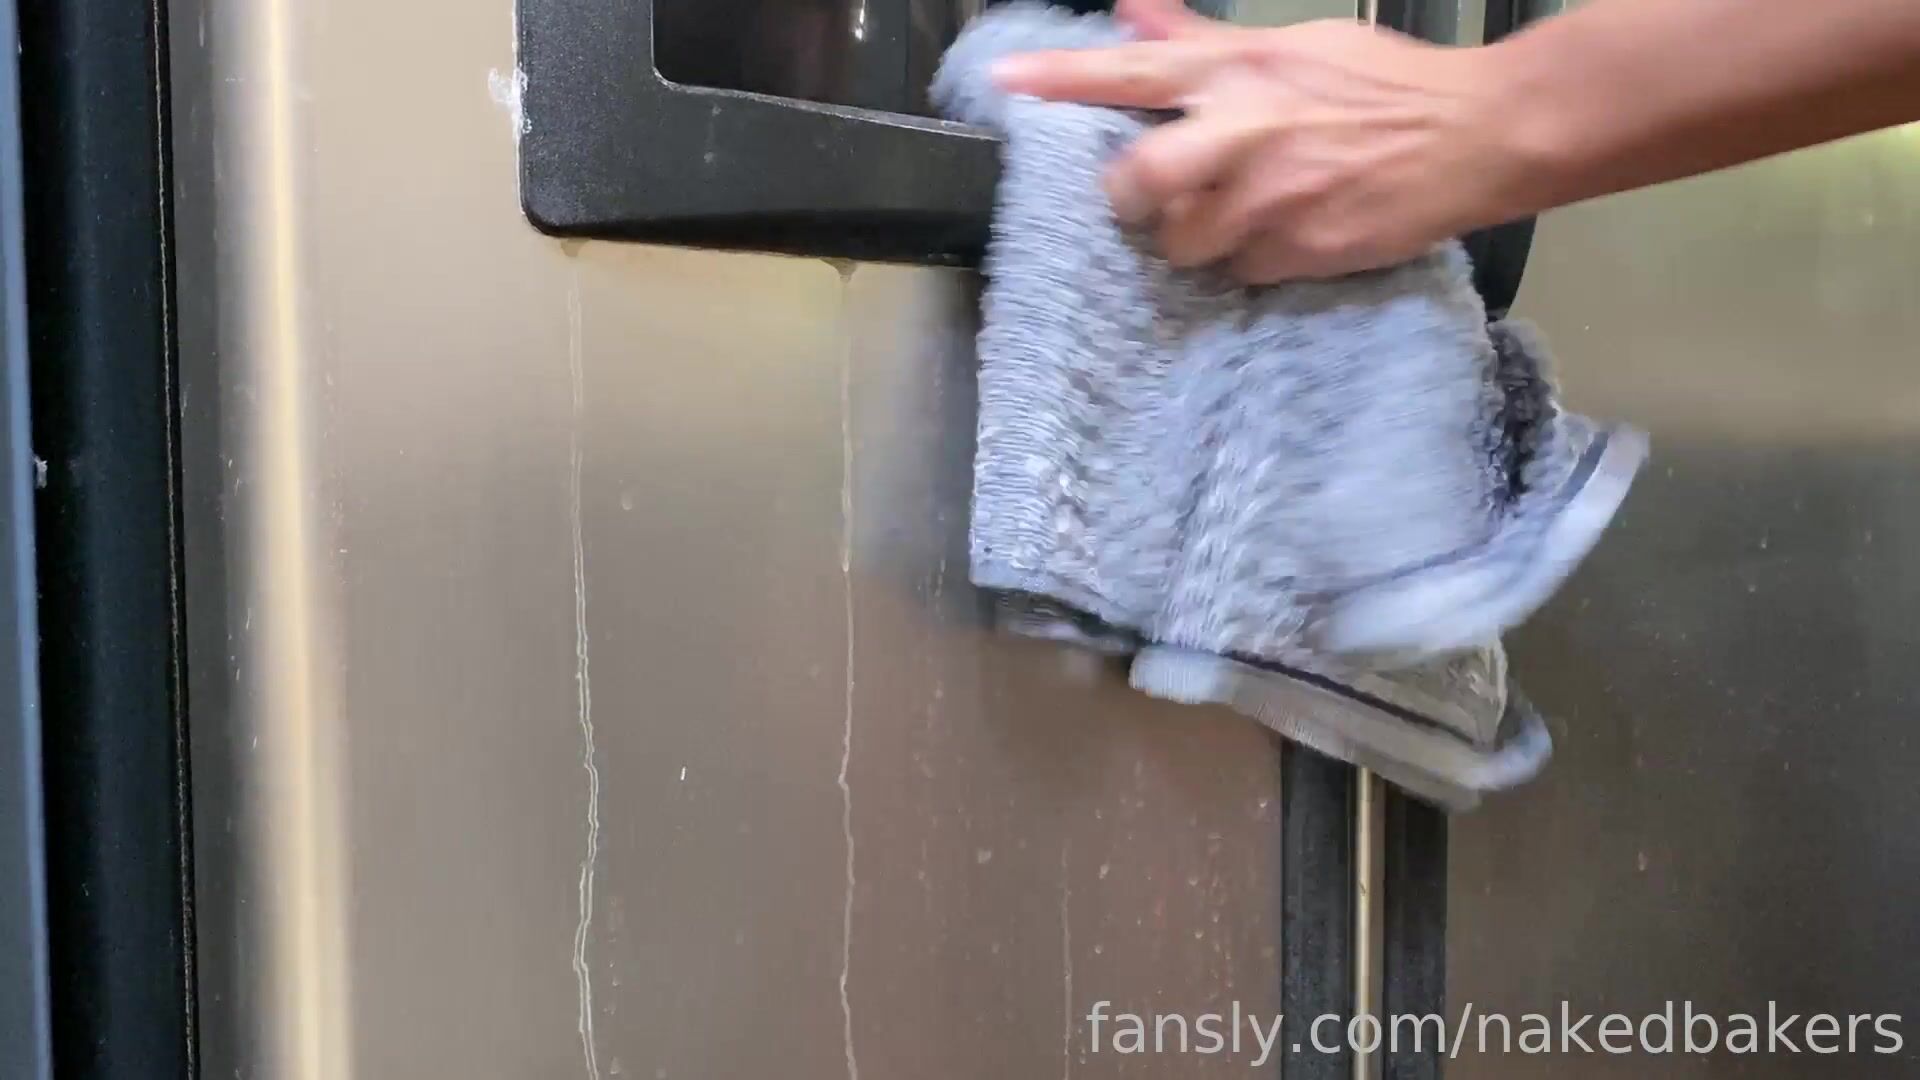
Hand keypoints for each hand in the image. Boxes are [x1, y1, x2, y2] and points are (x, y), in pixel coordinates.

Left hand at [991, 0, 1522, 281]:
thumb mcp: (1291, 45)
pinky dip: (1250, 262)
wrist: (1476, 134)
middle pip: (1138, 181)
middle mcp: (1243, 134)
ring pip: (1182, 243)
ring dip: (1195, 237)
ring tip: (1238, 214)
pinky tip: (1285, 233)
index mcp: (1238, 74)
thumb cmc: (1384, 84)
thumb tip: (1132, 13)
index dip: (1060, 77)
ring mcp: (1270, 200)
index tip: (1005, 82)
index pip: (1129, 72)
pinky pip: (1239, 273)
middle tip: (1146, 199)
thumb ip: (1202, 41)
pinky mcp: (1299, 252)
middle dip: (1130, 198)